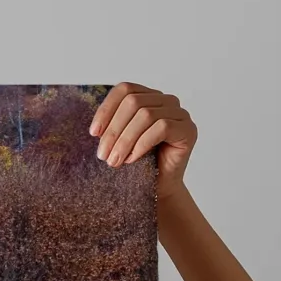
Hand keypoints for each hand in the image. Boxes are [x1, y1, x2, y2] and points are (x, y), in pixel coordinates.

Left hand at [89, 83, 195, 200]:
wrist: (159, 190)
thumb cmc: (138, 166)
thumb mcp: (119, 142)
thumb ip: (112, 127)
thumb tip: (95, 128)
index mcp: (148, 97)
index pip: (125, 90)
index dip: (106, 109)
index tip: (93, 133)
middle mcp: (165, 101)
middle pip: (133, 102)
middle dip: (113, 130)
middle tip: (102, 155)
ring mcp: (179, 113)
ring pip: (146, 115)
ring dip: (125, 140)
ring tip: (114, 161)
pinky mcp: (188, 129)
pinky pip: (162, 127)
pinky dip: (142, 144)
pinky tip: (132, 159)